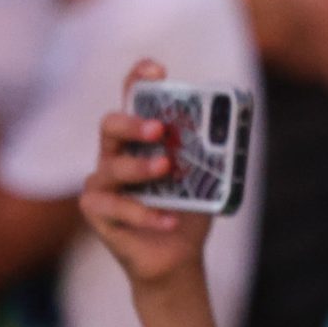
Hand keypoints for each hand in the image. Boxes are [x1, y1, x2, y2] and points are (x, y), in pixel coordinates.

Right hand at [80, 59, 212, 291]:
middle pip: (110, 125)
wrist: (177, 257)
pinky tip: (171, 219)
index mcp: (140, 139)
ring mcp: (102, 183)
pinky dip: (146, 214)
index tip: (156, 69)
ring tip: (167, 169)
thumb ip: (211, 154)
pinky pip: (115, 207)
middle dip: (133, 123)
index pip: (133, 98)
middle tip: (159, 129)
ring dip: (140, 167)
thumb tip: (230, 129)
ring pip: (111, 167)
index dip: (139, 79)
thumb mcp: (205, 178)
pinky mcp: (96, 212)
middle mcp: (115, 154)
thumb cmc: (188, 208)